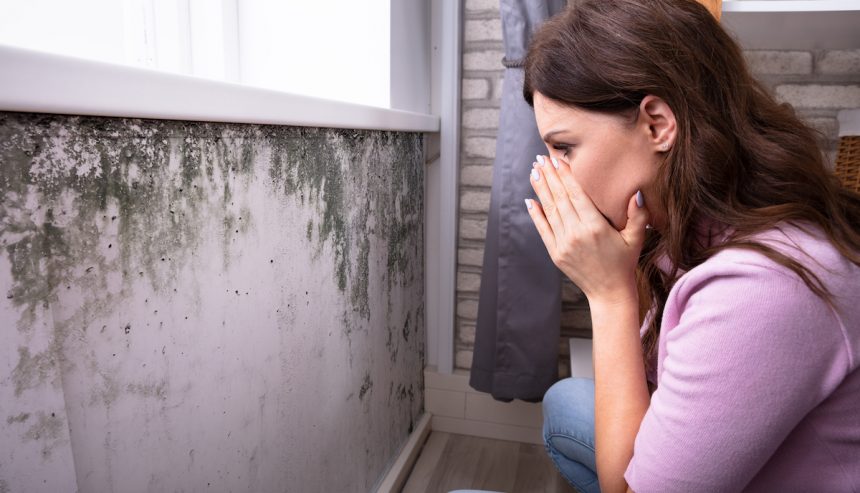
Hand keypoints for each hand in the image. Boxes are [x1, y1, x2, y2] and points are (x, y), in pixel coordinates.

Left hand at [525, 155, 649, 305]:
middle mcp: (577, 234)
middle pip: (560, 198)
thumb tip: (635, 192)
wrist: (609, 292)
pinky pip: (543, 229)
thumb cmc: (624, 262)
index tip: (557, 159)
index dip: (565, 175)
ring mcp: (563, 244)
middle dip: (549, 176)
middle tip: (540, 158)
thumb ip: (638, 214)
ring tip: (534, 172)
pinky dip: (535, 214)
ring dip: (540, 190)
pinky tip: (530, 200)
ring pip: (549, 211)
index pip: (576, 194)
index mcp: (595, 227)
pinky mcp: (555, 254)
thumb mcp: (636, 238)